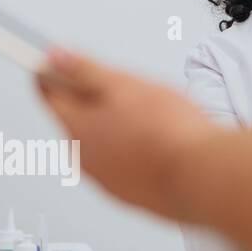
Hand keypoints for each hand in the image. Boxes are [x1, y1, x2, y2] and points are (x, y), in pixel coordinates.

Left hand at [35, 46, 222, 218]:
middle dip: (87, 101)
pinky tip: (155, 142)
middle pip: (76, 121)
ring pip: (99, 145)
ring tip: (144, 115)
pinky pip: (121, 166)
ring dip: (111, 128)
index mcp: (77, 128)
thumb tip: (54, 55)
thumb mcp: (123, 84)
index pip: (49, 95)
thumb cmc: (167, 130)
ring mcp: (107, 180)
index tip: (50, 63)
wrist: (202, 176)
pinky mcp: (130, 194)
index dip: (49, 74)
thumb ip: (85, 69)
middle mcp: (84, 158)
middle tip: (113, 86)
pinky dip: (130, 151)